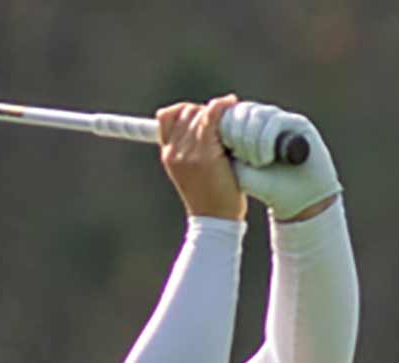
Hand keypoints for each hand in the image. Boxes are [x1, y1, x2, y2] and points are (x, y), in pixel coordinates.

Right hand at [157, 95, 246, 220]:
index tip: (203, 117)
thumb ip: (193, 150)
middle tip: (222, 121)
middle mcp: (174, 151)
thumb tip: (210, 126)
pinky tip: (230, 105)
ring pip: (200, 113)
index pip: (167, 116)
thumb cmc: (211, 197)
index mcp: (168, 155)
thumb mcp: (194, 173)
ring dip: (217, 112)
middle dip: (204, 111)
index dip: (186, 111)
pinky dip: (221, 107)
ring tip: (231, 122)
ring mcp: (189, 152)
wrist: (214, 220)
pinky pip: (212, 117)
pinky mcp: (205, 153)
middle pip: (186, 112)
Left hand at [226, 102, 341, 219]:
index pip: (227, 114)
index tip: (222, 152)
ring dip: (249, 140)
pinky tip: (265, 159)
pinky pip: (274, 121)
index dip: (222, 128)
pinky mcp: (299, 123)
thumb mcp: (235, 168)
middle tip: (238, 158)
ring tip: (255, 163)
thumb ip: (220, 148)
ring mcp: (281, 119)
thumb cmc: (264, 186)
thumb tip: (205, 130)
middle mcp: (263, 119)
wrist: (296, 199)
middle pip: (240, 110)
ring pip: (256, 114)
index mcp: (246, 127)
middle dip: (234, 134)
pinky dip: (265, 140)